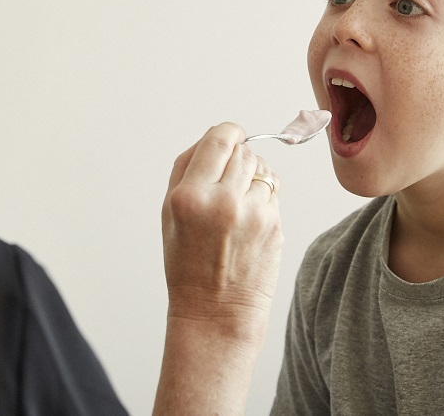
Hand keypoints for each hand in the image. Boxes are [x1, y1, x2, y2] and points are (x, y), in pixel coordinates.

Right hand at [162, 122, 282, 347]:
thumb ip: (187, 168)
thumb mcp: (168, 213)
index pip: (219, 140)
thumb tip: (215, 136)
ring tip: (238, 201)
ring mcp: (253, 214)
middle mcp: (223, 202)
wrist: (214, 312)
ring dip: (253, 175)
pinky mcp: (274, 226)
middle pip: (244, 151)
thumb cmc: (187, 262)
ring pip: (263, 168)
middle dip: (238, 156)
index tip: (231, 135)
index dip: (229, 131)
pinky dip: (264, 195)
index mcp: (190, 196)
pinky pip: (273, 191)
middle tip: (228, 177)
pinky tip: (249, 218)